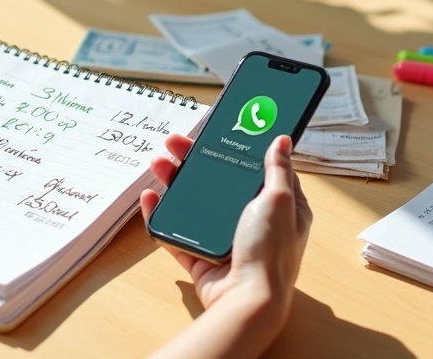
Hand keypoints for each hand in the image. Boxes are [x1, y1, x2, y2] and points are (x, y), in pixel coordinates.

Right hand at [140, 134, 310, 327]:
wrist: (245, 301)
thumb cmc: (269, 252)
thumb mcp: (280, 200)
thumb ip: (278, 169)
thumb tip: (282, 140)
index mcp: (281, 208)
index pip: (259, 169)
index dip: (238, 149)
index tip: (217, 132)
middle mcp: (255, 222)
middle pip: (220, 182)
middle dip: (195, 160)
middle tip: (175, 142)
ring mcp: (226, 239)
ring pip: (196, 203)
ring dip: (175, 181)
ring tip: (158, 163)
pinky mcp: (202, 256)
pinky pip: (177, 231)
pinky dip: (161, 215)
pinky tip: (149, 198)